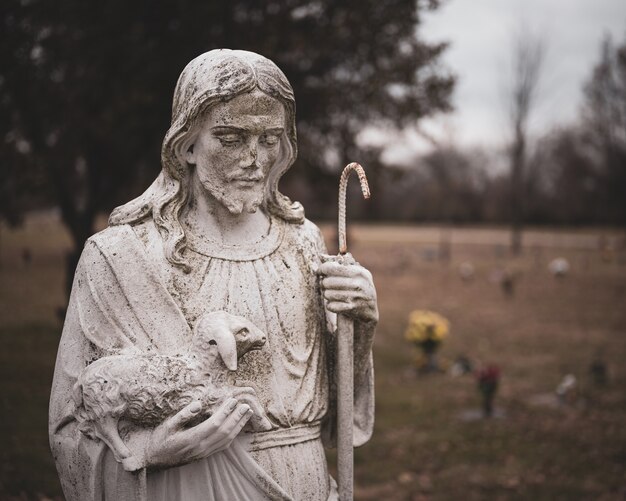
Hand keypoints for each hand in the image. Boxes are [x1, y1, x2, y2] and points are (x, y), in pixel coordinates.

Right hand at [124, 398, 251, 470]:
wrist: (154, 460)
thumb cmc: (160, 439)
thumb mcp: (167, 424)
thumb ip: (183, 414)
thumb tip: (198, 404)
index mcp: (191, 438)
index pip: (214, 424)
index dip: (225, 411)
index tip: (233, 400)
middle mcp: (201, 447)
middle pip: (224, 431)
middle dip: (237, 418)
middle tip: (247, 405)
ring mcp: (204, 453)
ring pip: (227, 440)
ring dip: (238, 426)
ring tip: (247, 414)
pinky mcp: (205, 455)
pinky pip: (223, 446)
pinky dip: (233, 435)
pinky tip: (238, 427)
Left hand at [318, 253, 377, 324]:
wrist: (370, 311)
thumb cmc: (359, 288)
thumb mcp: (356, 274)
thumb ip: (340, 264)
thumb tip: (321, 256)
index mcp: (359, 272)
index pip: (333, 268)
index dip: (322, 269)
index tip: (319, 272)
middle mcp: (358, 284)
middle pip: (328, 282)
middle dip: (324, 284)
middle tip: (325, 285)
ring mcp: (356, 297)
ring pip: (328, 294)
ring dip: (327, 295)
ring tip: (331, 294)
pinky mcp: (352, 309)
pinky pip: (331, 306)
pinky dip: (330, 305)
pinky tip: (336, 304)